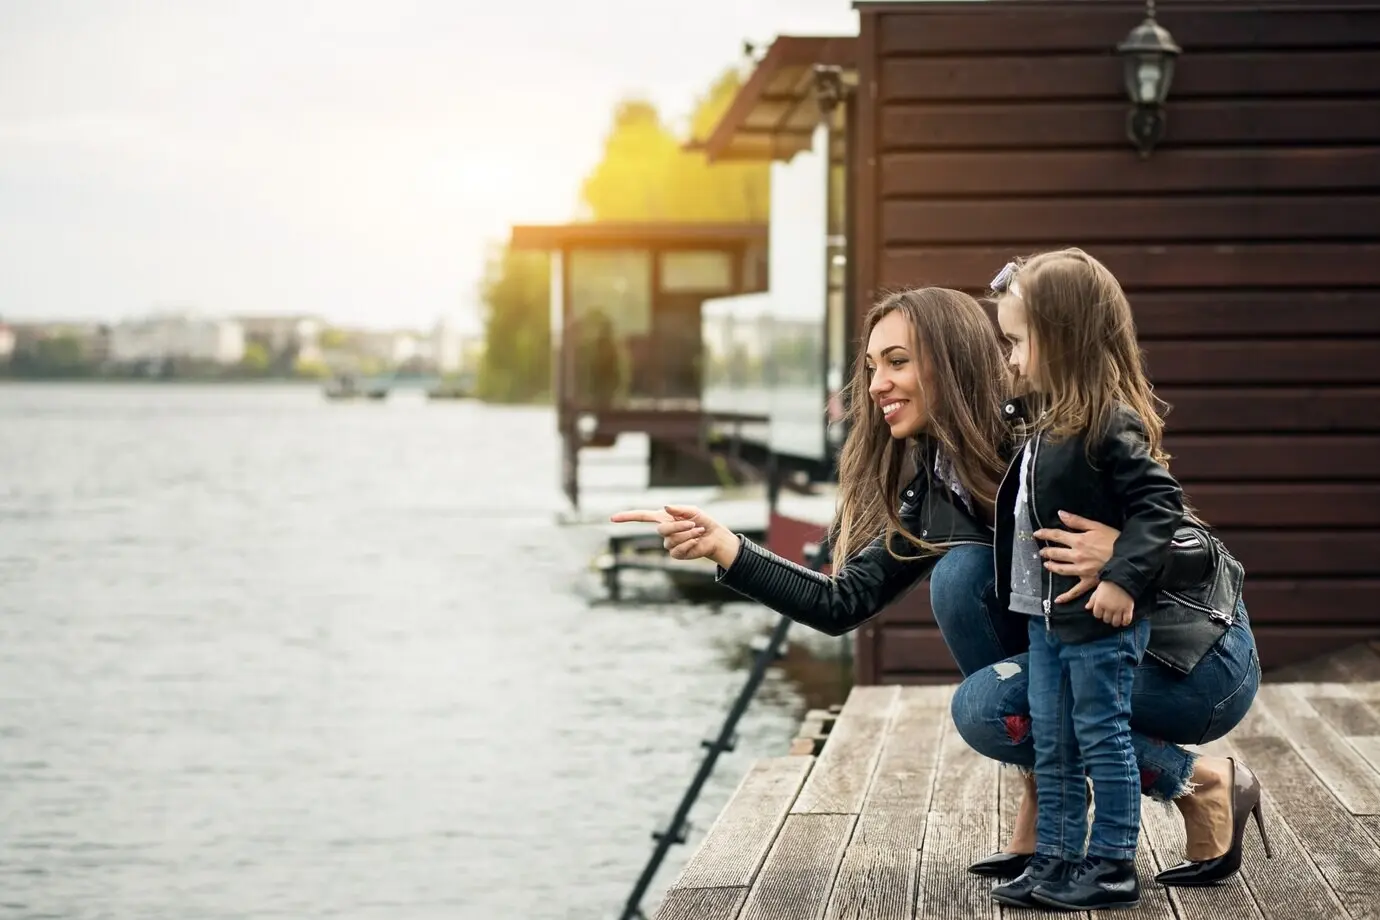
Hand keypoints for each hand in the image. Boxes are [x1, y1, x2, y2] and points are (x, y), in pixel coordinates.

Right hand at [608, 505, 740, 568]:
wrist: (714, 537)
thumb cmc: (702, 521)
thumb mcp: (692, 511)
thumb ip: (678, 509)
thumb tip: (665, 507)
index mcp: (663, 518)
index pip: (641, 517)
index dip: (627, 517)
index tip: (612, 518)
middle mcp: (663, 531)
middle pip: (661, 530)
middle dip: (679, 527)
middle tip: (693, 525)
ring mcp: (668, 544)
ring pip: (671, 540)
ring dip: (688, 535)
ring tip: (698, 532)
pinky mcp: (675, 554)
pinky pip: (677, 550)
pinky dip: (689, 544)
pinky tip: (696, 542)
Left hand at [1033, 510, 1121, 603]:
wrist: (1129, 556)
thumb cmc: (1114, 540)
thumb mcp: (1096, 526)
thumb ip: (1077, 521)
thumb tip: (1060, 514)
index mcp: (1078, 541)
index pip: (1056, 536)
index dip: (1044, 534)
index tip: (1036, 534)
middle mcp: (1076, 556)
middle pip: (1056, 553)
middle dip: (1047, 552)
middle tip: (1042, 551)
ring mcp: (1081, 570)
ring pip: (1061, 569)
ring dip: (1052, 567)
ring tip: (1047, 565)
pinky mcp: (1089, 581)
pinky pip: (1076, 591)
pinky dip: (1066, 596)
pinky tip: (1058, 600)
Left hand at [1087, 581, 1134, 626]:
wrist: (1122, 579)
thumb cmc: (1108, 584)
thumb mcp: (1098, 591)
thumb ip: (1092, 600)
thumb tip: (1087, 607)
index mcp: (1100, 603)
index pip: (1097, 615)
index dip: (1099, 613)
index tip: (1102, 611)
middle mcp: (1108, 608)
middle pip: (1106, 619)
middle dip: (1107, 617)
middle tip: (1110, 614)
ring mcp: (1118, 609)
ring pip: (1115, 622)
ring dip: (1115, 621)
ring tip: (1116, 618)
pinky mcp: (1128, 609)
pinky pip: (1127, 620)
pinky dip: (1125, 622)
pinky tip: (1124, 621)